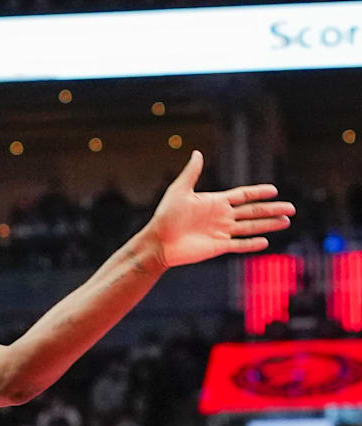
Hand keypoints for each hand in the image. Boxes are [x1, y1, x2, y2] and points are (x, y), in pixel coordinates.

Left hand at [144, 150, 294, 266]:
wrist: (158, 241)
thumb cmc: (165, 216)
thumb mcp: (179, 191)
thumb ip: (192, 173)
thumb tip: (197, 153)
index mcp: (214, 202)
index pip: (242, 195)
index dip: (258, 192)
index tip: (274, 190)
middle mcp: (221, 216)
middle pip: (252, 211)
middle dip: (272, 209)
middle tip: (291, 209)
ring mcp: (221, 232)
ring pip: (250, 227)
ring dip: (268, 225)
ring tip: (286, 222)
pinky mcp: (218, 247)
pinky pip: (239, 244)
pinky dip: (252, 243)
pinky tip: (266, 241)